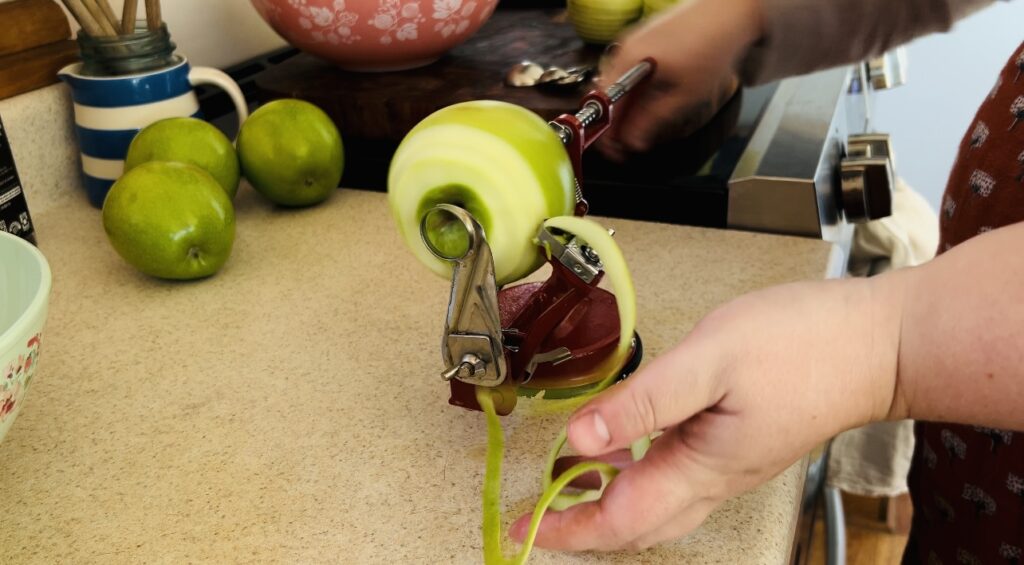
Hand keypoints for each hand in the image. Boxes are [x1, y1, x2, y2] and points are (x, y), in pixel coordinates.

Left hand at [510, 277, 902, 549]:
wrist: (877, 344)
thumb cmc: (803, 345)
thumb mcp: (708, 362)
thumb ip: (641, 404)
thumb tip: (578, 440)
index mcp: (701, 469)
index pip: (620, 522)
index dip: (566, 529)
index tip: (523, 526)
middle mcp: (714, 480)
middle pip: (636, 525)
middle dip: (581, 523)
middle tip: (537, 509)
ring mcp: (729, 466)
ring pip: (656, 504)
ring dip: (607, 499)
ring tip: (565, 477)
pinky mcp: (738, 446)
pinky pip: (676, 477)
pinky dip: (636, 471)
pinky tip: (623, 440)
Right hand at [595, 0, 761, 159]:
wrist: (731, 13)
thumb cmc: (711, 46)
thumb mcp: (684, 95)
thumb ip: (653, 121)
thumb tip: (633, 142)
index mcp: (627, 61)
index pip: (602, 104)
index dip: (606, 131)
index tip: (615, 150)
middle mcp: (625, 49)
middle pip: (609, 94)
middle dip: (617, 122)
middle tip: (629, 143)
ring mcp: (635, 42)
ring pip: (621, 84)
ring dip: (628, 108)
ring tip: (643, 127)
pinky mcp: (647, 40)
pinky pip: (632, 71)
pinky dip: (637, 91)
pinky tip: (652, 104)